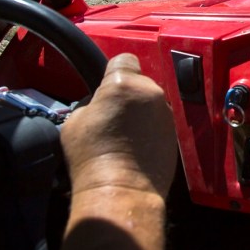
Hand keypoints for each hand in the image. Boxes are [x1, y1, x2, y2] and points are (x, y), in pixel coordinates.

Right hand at [61, 53, 176, 198]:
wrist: (120, 190)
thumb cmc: (93, 157)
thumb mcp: (75, 121)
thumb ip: (92, 102)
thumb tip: (100, 104)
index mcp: (124, 84)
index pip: (124, 59)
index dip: (113, 71)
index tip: (106, 85)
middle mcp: (151, 93)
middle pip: (139, 82)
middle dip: (127, 95)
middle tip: (111, 117)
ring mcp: (166, 114)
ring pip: (150, 103)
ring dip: (140, 113)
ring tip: (123, 136)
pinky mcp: (174, 133)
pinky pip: (159, 122)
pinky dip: (150, 130)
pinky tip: (136, 147)